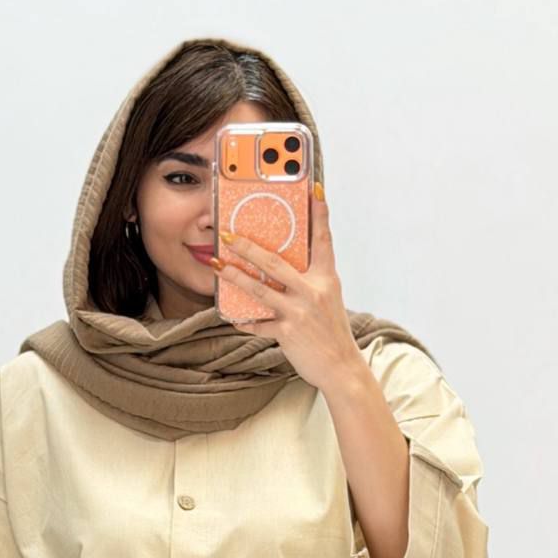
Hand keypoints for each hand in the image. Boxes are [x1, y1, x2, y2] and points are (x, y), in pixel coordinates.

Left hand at [212, 188, 364, 392]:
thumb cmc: (331, 332)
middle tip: (228, 235)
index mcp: (326, 278)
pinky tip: (230, 316)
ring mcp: (299, 311)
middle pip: (275, 262)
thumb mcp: (328, 299)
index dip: (320, 214)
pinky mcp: (288, 332)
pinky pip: (258, 324)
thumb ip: (310, 281)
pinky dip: (243, 320)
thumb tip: (284, 267)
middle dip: (248, 247)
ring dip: (234, 276)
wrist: (341, 367)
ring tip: (216, 265)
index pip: (323, 240)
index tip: (315, 190)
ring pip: (259, 289)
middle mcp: (313, 291)